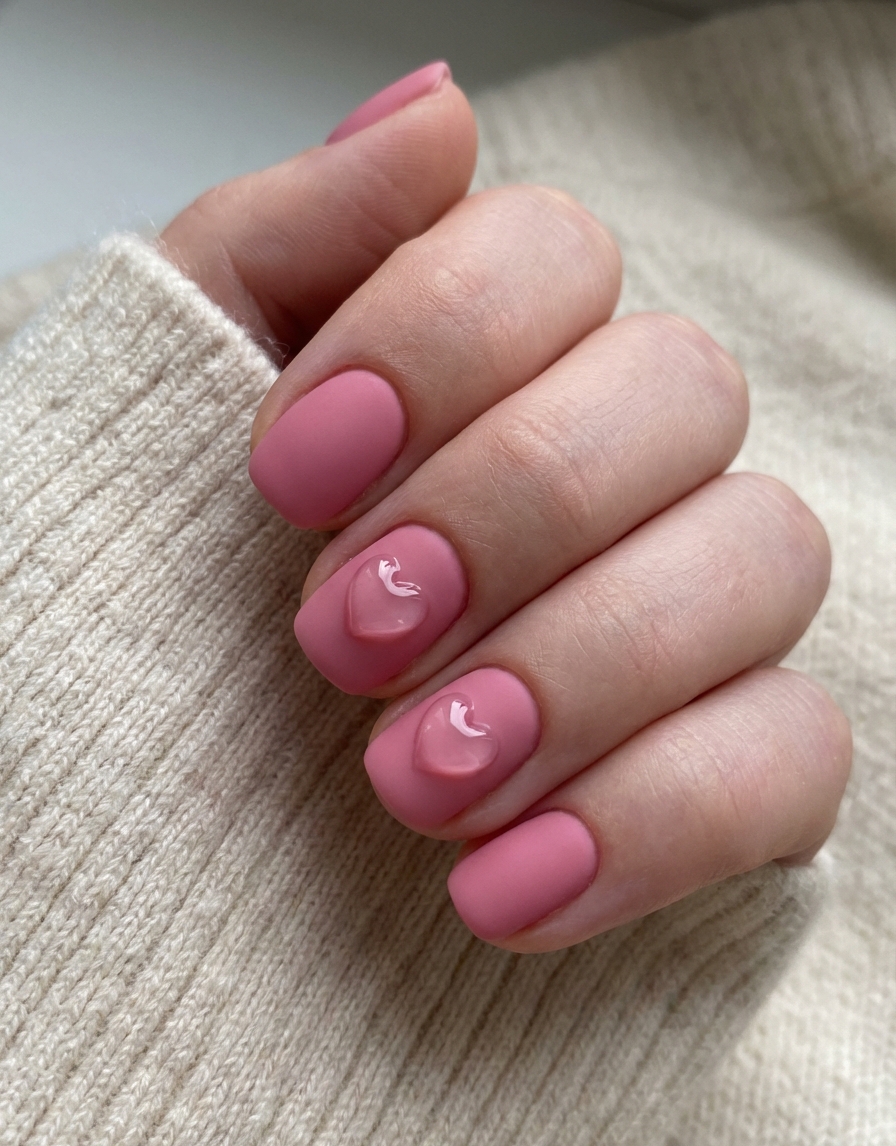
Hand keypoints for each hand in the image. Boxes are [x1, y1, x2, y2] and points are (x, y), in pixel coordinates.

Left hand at [161, 66, 850, 951]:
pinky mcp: (733, 777)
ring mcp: (691, 625)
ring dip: (584, 666)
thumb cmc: (152, 640)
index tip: (289, 475)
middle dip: (513, 506)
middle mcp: (614, 476)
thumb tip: (433, 114)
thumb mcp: (160, 434)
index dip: (439, 338)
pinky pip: (796, 760)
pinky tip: (501, 889)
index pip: (556, 252)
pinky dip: (656, 821)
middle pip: (682, 388)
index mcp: (483, 375)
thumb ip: (276, 254)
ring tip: (412, 781)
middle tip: (347, 634)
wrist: (164, 862)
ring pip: (766, 557)